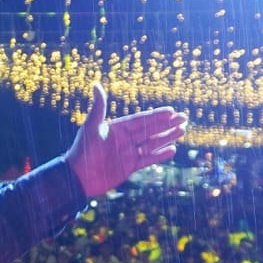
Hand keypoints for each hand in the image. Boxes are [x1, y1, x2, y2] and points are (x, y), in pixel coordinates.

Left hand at [64, 82, 187, 197]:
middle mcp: (125, 139)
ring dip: (167, 137)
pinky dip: (160, 155)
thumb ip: (98, 107)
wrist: (78, 177)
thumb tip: (95, 84)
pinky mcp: (129, 167)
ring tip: (182, 131)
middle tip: (184, 118)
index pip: (141, 120)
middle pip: (150, 130)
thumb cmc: (83, 150)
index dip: (157, 115)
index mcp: (118, 128)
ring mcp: (128, 153)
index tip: (171, 110)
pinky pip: (148, 159)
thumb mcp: (91, 127)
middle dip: (167, 124)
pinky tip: (172, 150)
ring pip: (152, 143)